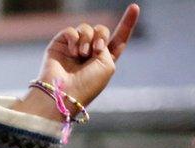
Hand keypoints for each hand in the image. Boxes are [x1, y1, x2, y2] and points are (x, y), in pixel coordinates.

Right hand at [14, 4, 139, 120]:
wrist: (65, 93)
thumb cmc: (88, 84)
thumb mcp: (108, 65)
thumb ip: (107, 45)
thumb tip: (88, 38)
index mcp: (104, 60)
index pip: (118, 39)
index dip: (127, 23)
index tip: (134, 7)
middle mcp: (89, 53)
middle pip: (101, 30)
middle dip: (101, 35)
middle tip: (96, 51)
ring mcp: (74, 48)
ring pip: (86, 28)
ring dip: (87, 39)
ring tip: (81, 55)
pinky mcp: (60, 45)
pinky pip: (71, 30)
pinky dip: (74, 38)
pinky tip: (72, 52)